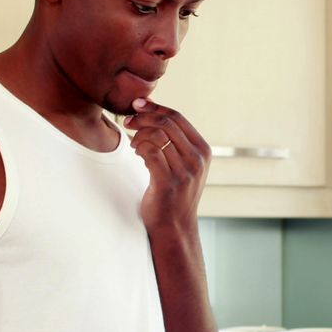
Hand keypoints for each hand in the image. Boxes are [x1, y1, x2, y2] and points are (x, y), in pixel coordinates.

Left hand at [124, 98, 211, 231]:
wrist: (175, 226)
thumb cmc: (175, 192)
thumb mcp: (185, 164)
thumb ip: (176, 141)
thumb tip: (152, 109)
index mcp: (203, 150)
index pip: (177, 117)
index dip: (154, 107)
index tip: (136, 105)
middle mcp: (197, 159)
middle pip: (166, 123)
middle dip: (142, 117)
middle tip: (128, 122)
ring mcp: (185, 172)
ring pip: (156, 136)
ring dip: (139, 136)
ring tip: (134, 145)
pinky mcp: (169, 183)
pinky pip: (149, 152)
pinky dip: (139, 148)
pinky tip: (136, 153)